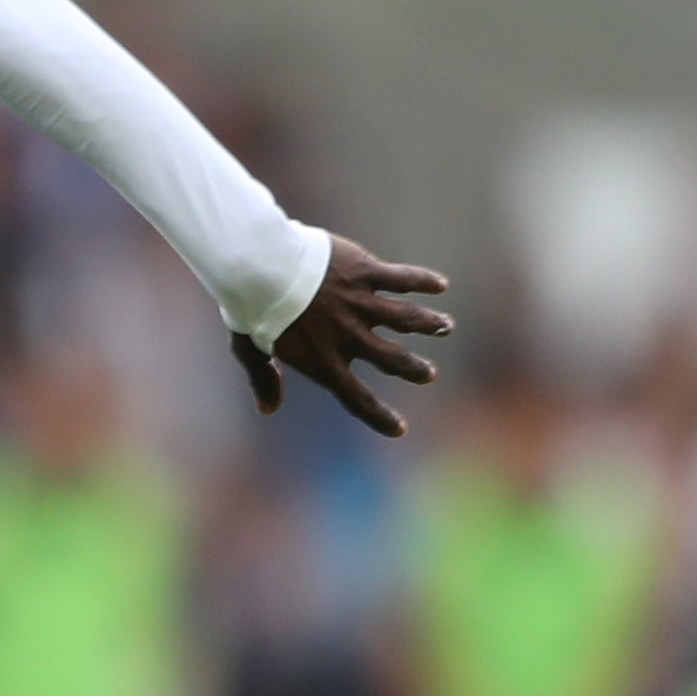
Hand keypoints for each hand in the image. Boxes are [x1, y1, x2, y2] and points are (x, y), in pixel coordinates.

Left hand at [234, 235, 452, 437]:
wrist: (260, 267)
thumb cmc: (250, 306)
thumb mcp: (249, 348)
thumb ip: (263, 378)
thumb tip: (267, 409)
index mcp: (323, 361)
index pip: (356, 398)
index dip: (378, 416)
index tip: (399, 429)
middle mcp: (349, 336)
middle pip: (392, 359)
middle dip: (414, 369)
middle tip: (429, 374)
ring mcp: (360, 304)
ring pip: (406, 318)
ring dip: (429, 324)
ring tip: (447, 326)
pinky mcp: (365, 272)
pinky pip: (402, 279)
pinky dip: (423, 281)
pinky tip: (441, 284)